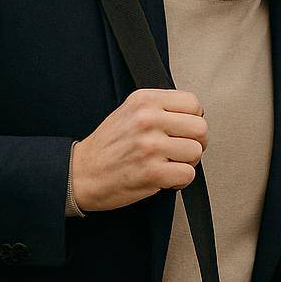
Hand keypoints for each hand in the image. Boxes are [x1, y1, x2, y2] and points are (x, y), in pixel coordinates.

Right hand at [70, 88, 207, 211]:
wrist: (80, 173)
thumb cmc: (107, 147)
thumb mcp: (129, 112)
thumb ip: (160, 108)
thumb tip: (195, 114)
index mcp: (144, 101)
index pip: (192, 103)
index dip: (193, 120)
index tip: (182, 131)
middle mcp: (147, 119)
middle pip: (200, 128)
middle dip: (195, 143)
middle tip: (179, 151)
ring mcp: (149, 145)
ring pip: (196, 152)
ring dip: (186, 163)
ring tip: (168, 164)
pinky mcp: (151, 171)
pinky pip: (188, 174)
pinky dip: (180, 181)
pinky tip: (165, 178)